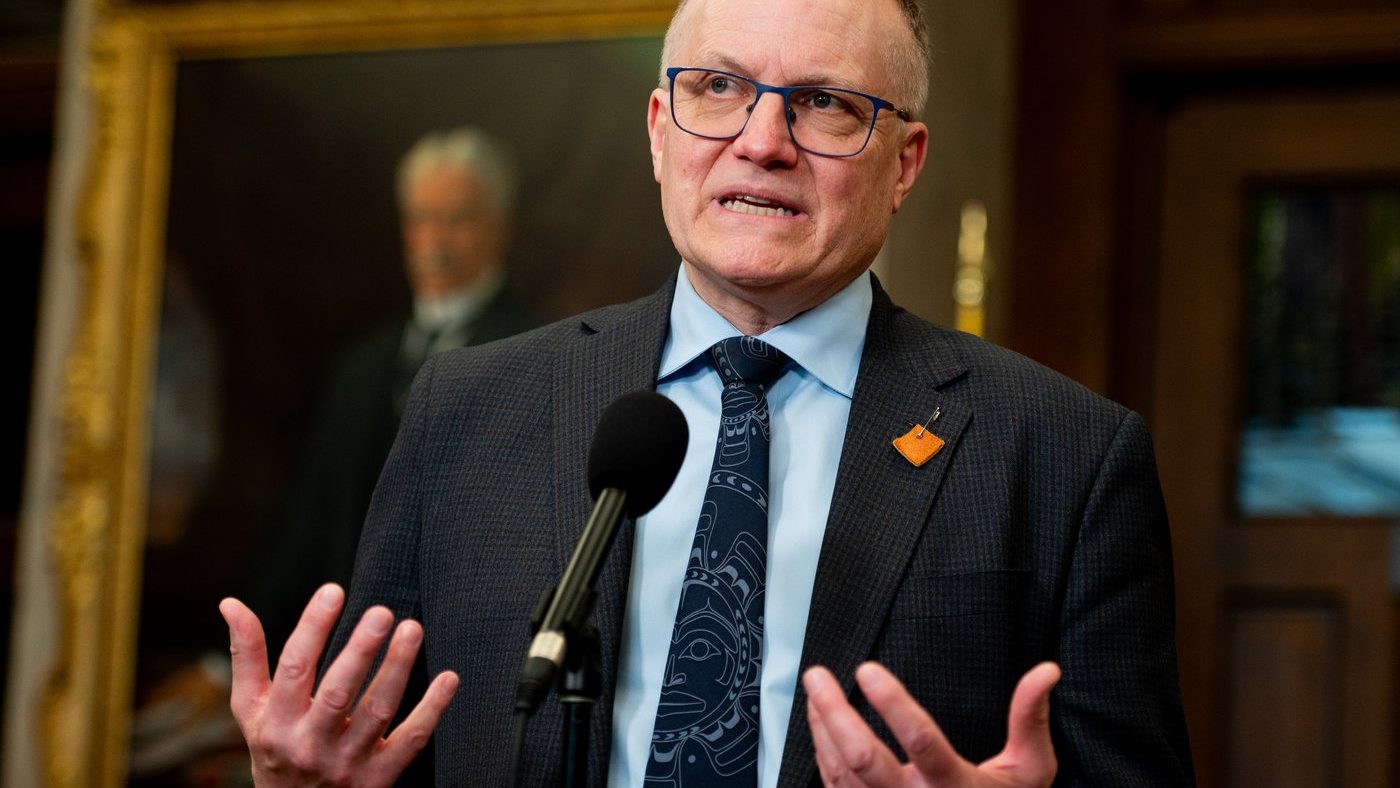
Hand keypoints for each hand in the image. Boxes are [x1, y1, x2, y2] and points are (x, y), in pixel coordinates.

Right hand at [219, 584, 459, 786]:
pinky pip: (411, 740)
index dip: (312, 628)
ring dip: (397, 669)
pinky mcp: (379, 777)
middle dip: (361, 651)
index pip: (294, 669)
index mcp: (278, 722)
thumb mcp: (252, 710)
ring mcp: (348, 762)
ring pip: (378, 711)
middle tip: (382, 612)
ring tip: (412, 628)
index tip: (333, 591)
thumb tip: (231, 604)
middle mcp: (311, 744)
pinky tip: (448, 678)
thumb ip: (247, 657)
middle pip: (338, 693)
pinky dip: (432, 709)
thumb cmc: (275, 749)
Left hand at [804, 661, 1060, 786]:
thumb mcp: (1029, 771)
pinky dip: (822, 752)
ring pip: (840, 773)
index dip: (892, 703)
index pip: (920, 741)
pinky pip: (835, 787)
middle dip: (833, 712)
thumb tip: (1046, 671)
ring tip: (814, 690)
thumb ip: (1030, 720)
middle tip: (816, 675)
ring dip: (821, 728)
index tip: (867, 669)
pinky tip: (820, 725)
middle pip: (863, 759)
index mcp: (957, 786)